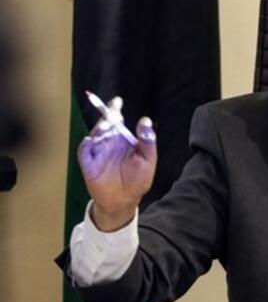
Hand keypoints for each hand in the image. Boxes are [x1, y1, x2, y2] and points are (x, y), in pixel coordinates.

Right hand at [77, 107, 156, 230]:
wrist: (126, 200)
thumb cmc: (138, 179)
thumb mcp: (148, 159)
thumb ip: (147, 140)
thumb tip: (145, 120)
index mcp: (123, 139)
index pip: (117, 121)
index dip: (115, 110)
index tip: (117, 101)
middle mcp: (109, 142)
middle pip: (105, 124)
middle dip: (106, 116)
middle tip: (111, 111)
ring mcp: (98, 152)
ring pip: (94, 135)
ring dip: (98, 129)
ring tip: (105, 126)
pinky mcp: (89, 164)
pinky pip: (84, 151)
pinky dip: (86, 145)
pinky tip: (91, 140)